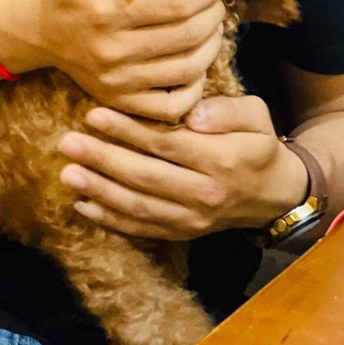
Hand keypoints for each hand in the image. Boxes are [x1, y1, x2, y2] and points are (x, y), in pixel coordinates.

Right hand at [34, 0, 226, 122]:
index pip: (177, 4)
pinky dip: (195, 89)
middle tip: (218, 2)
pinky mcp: (119, 100)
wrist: (42, 28)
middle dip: (213, 16)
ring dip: (211, 47)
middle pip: (187, 36)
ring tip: (214, 28)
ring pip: (186, 69)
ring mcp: (118, 81)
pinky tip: (197, 66)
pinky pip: (170, 106)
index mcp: (107, 12)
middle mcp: (114, 50)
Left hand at [57, 94, 308, 239]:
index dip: (128, 131)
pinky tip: (84, 206)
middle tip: (68, 143)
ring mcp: (192, 219)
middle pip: (145, 177)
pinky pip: (143, 230)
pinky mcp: (184, 233)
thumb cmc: (258, 144)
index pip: (165, 144)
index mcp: (221, 160)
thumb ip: (227, 111)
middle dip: (102, 160)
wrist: (275, 195)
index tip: (94, 115)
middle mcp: (204, 194)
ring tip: (68, 173)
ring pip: (139, 207)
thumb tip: (193, 114)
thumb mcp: (257, 115)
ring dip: (99, 191)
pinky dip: (111, 220)